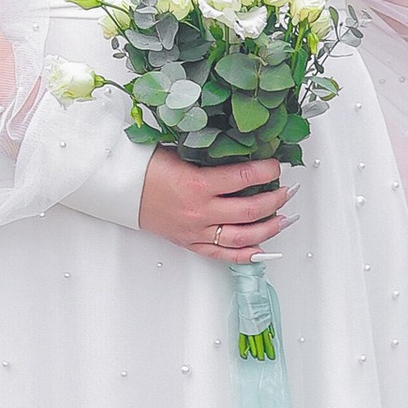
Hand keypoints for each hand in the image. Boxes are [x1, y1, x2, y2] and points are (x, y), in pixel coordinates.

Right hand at [140, 148, 287, 258]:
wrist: (120, 188)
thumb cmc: (148, 166)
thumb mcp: (182, 153)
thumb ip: (211, 157)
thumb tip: (243, 151)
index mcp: (197, 184)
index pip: (243, 177)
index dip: (266, 170)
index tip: (277, 164)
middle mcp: (199, 211)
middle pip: (249, 210)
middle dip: (275, 200)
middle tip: (287, 190)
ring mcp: (196, 230)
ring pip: (242, 237)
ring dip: (268, 228)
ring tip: (283, 218)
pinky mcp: (190, 242)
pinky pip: (222, 255)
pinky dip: (245, 255)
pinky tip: (262, 250)